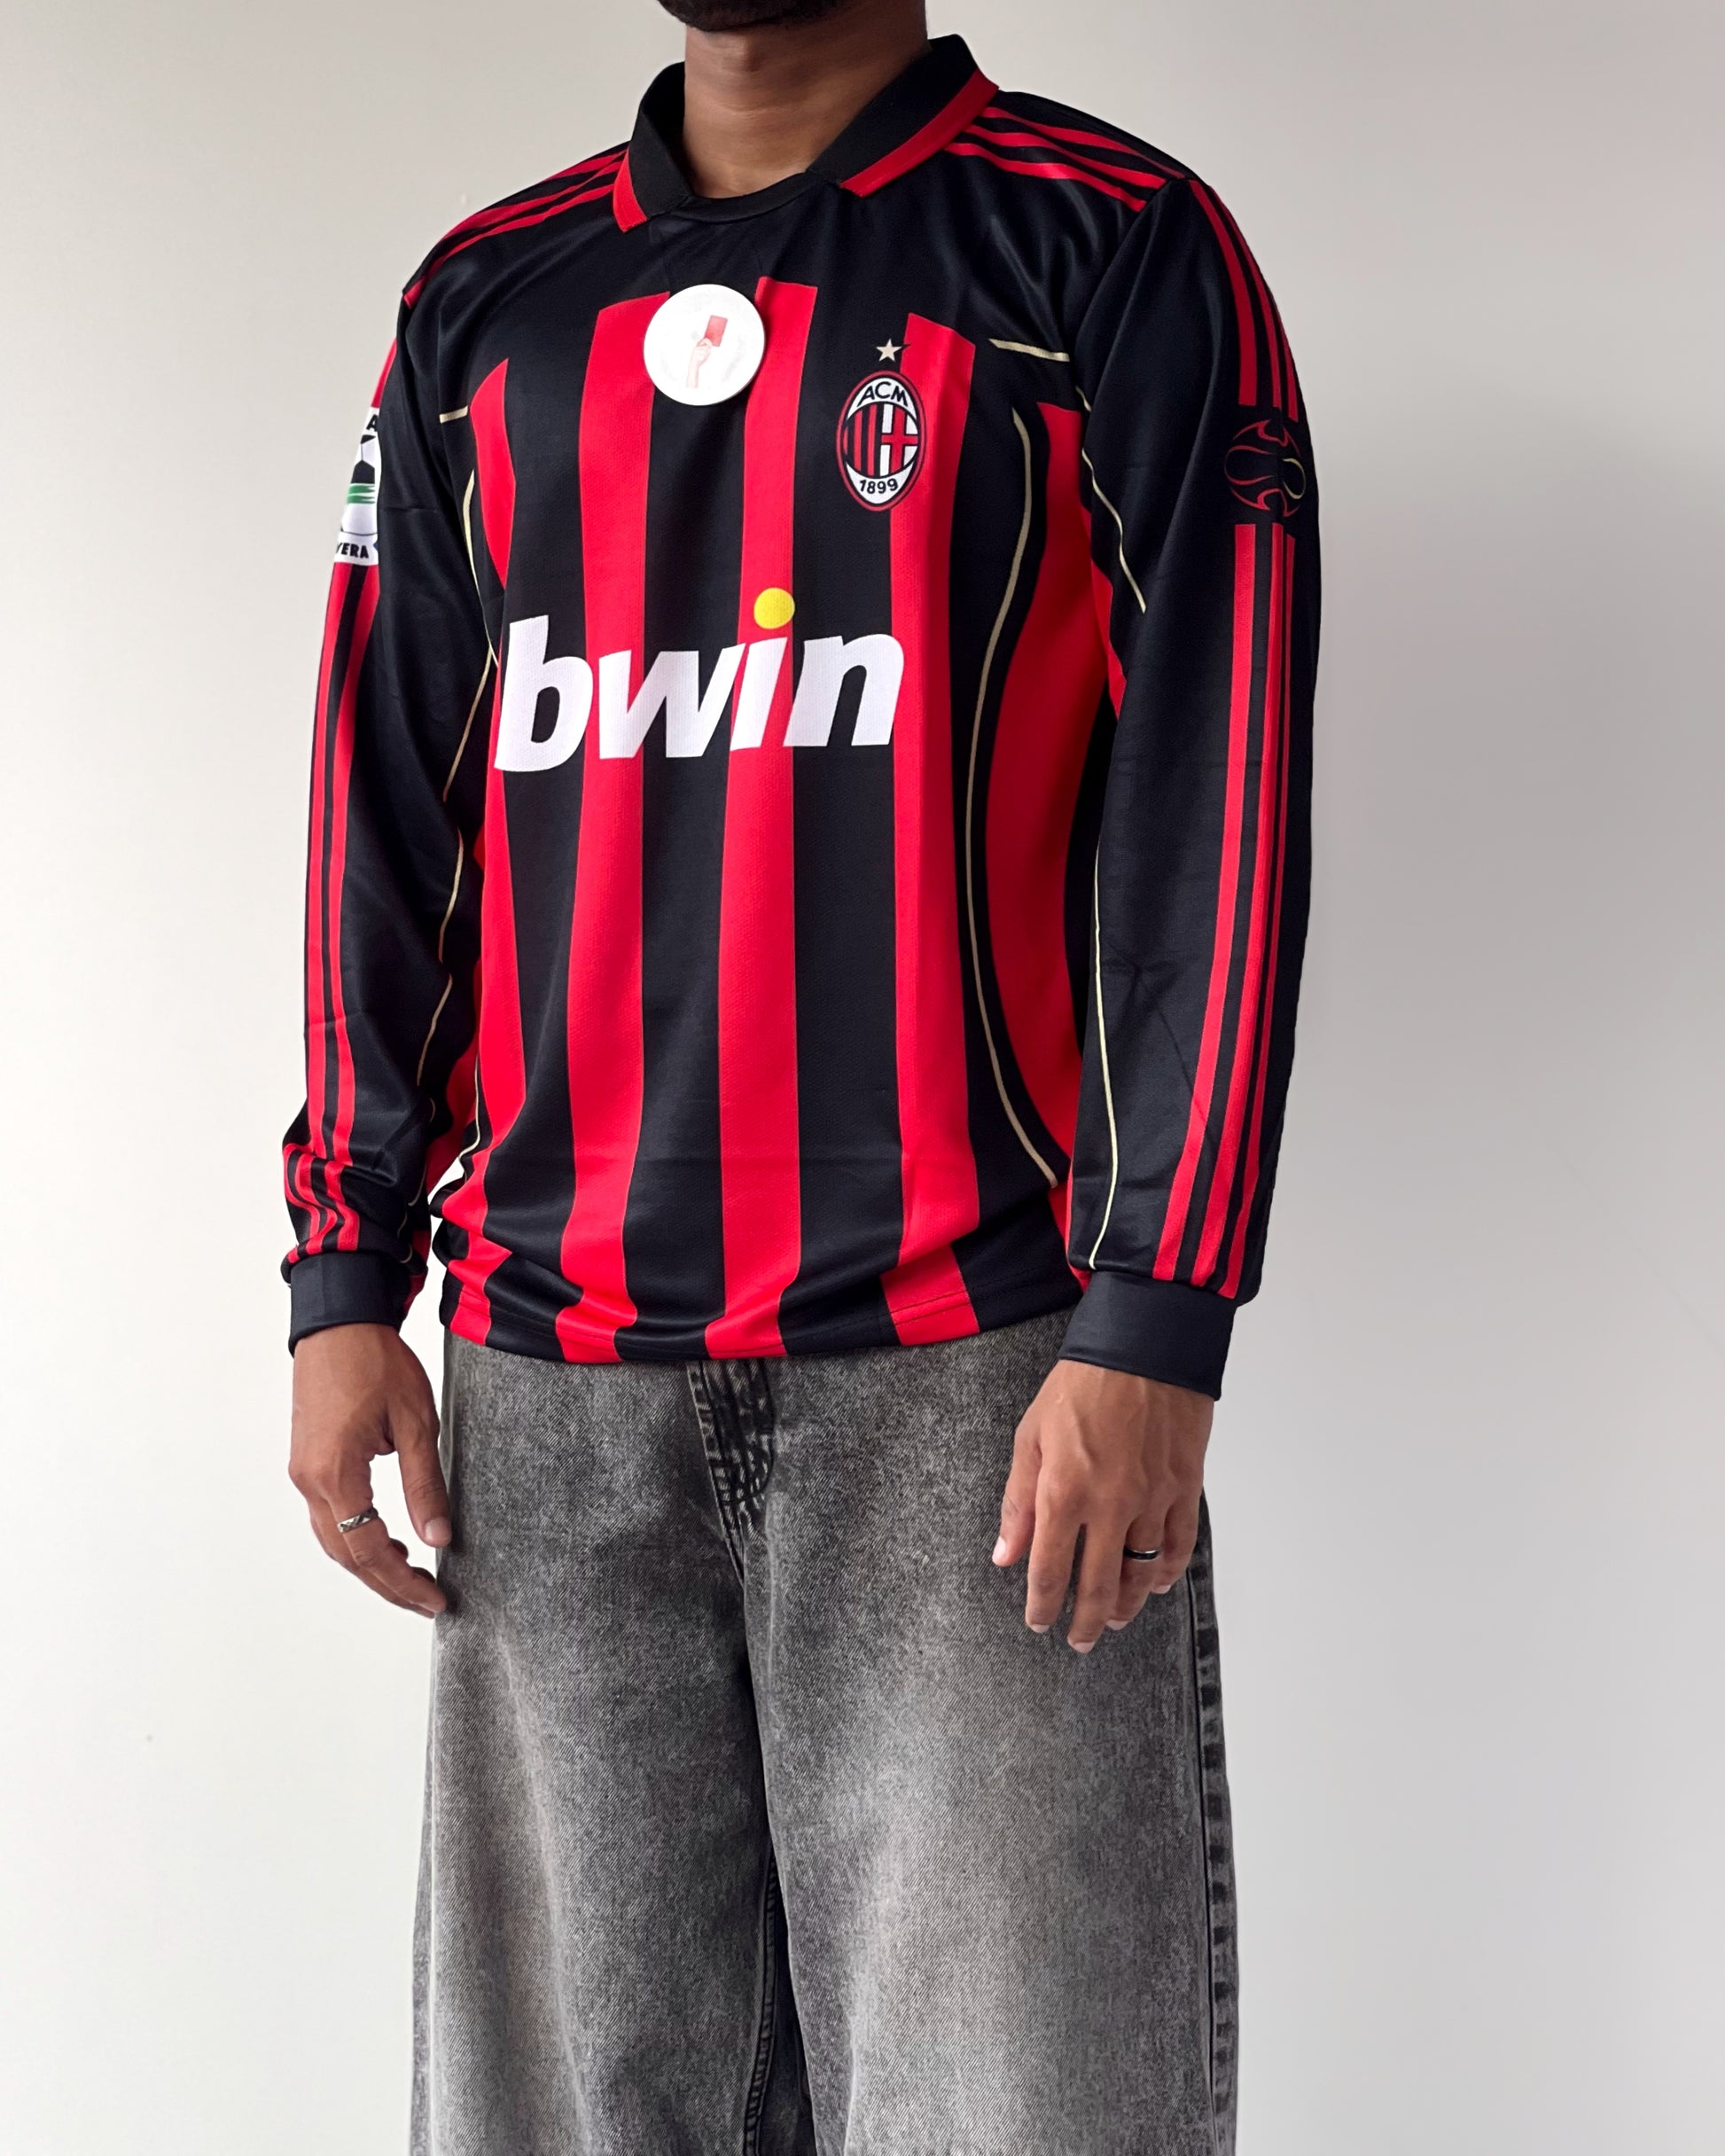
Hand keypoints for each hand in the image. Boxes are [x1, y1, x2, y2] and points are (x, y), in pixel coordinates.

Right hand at [289, 1324, 449, 1618]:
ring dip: (370, 1563)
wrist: (340, 1320)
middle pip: (345, 1554)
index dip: (402, 1582)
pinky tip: (386, 1541)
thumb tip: (438, 1538)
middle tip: (428, 1600)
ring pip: (333, 1538)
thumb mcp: (416, 1422)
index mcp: (334, 1473)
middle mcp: (309, 1480)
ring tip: (412, 1577)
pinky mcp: (308, 1460)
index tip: (435, 1599)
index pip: (367, 1550)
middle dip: (387, 1583)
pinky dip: (356, 1537)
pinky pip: (328, 1515)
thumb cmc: (377, 1362)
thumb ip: (425, 1485)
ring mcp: (303, 1471)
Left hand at [993, 1359, 1212, 1651]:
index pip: (1050, 1570)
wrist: (1143, 1345)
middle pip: (1099, 1586)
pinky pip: (1178, 1544)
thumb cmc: (1081, 1384)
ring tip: (1115, 1620)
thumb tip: (1005, 1555)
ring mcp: (1152, 1499)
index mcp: (1063, 1492)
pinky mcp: (1184, 1487)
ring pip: (1142, 1573)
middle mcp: (1109, 1505)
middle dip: (1086, 1622)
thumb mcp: (1031, 1436)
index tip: (1039, 1622)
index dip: (1043, 1606)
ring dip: (1128, 1605)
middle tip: (1080, 1641)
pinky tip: (1156, 1584)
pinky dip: (1167, 1572)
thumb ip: (1018, 1501)